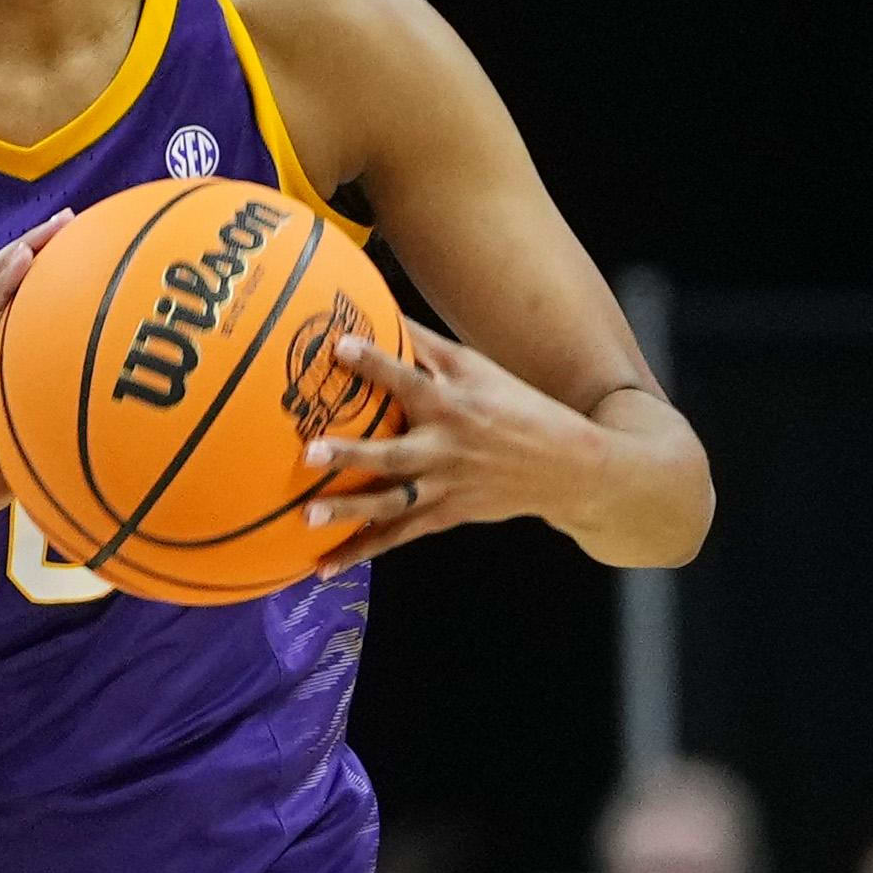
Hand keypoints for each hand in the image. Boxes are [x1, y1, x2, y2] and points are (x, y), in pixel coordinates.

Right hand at [0, 214, 68, 557]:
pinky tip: (25, 257)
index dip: (46, 269)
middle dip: (38, 244)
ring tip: (55, 225)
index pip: (20, 300)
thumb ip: (65, 418)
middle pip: (5, 279)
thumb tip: (124, 420)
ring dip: (24, 249)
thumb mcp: (38, 439)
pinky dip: (3, 281)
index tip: (83, 243)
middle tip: (73, 218)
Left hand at [301, 328, 594, 571]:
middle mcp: (446, 447)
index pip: (408, 378)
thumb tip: (380, 308)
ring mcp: (445, 486)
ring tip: (307, 517)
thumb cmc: (514, 406)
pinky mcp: (446, 515)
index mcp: (452, 404)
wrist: (566, 466)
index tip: (339, 346)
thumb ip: (427, 345)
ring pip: (392, 502)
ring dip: (350, 510)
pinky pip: (399, 535)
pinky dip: (362, 550)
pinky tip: (324, 565)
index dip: (375, 362)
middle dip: (353, 453)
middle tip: (310, 452)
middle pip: (394, 453)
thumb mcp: (477, 368)